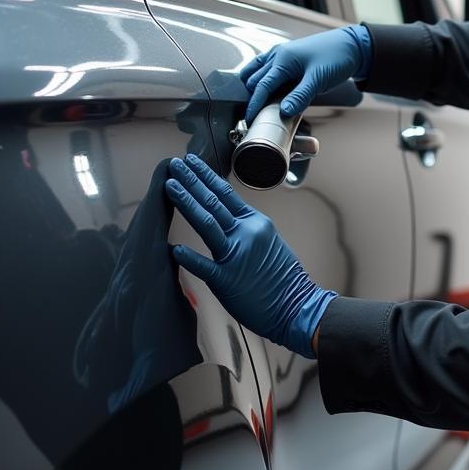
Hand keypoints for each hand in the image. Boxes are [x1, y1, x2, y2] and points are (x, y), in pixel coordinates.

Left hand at [165, 154, 335, 356]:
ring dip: (186, 202)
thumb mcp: (270, 243)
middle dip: (191, 181)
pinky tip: (174, 249)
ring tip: (170, 186)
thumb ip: (248, 231)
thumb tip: (230, 222)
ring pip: (207, 222)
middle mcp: (246, 233)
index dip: (206, 177)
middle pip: (213, 201)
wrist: (298, 306)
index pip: (226, 193)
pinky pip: (204, 265)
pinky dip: (189, 257)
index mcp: (256, 223)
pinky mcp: (227, 280)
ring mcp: (236, 255)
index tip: (191, 163)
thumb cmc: (285, 279)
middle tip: (175, 165)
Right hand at [240, 26, 366, 123]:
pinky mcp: (288, 56)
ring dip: (255, 86)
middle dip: (253, 96)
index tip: (250, 119)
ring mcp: (282, 53)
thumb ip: (300, 96)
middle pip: (256, 79)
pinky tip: (270, 89)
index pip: (261, 85)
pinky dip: (263, 78)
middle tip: (257, 115)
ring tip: (260, 103)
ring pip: (258, 71)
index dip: (255, 104)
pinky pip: (267, 66)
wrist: (351, 45)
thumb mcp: (318, 80)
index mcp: (283, 59)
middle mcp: (279, 54)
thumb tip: (283, 111)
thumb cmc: (336, 58)